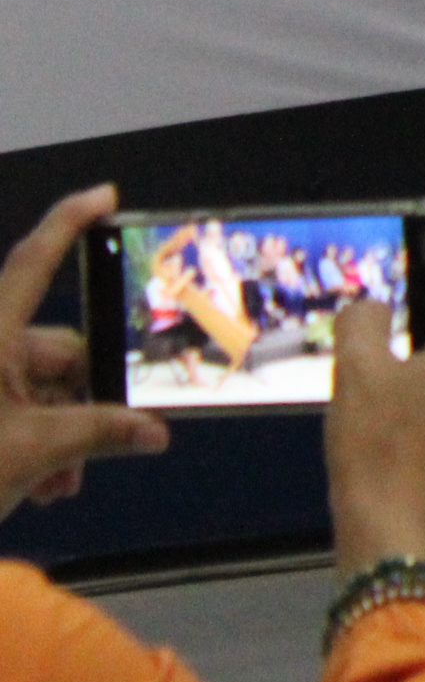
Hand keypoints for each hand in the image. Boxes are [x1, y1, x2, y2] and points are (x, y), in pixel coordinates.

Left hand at [0, 186, 169, 516]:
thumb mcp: (31, 451)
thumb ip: (99, 434)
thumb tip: (154, 432)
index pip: (35, 261)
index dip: (70, 222)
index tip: (103, 196)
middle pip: (53, 349)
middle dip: (86, 398)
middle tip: (113, 438)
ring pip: (35, 390)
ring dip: (62, 432)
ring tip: (63, 480)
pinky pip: (11, 412)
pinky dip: (34, 444)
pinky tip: (42, 485)